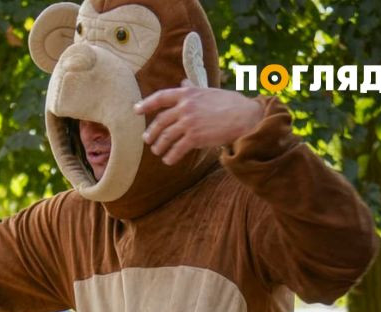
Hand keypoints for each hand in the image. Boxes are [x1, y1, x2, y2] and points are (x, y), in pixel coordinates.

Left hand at [135, 81, 263, 165]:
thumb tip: (183, 83)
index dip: (146, 104)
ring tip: (158, 152)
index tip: (136, 110)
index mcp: (187, 94)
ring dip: (159, 147)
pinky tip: (169, 161)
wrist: (245, 117)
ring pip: (165, 137)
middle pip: (159, 121)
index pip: (161, 97)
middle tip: (147, 140)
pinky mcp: (194, 137)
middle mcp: (185, 107)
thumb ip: (192, 89)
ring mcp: (189, 122)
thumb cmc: (229, 104)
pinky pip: (176, 150)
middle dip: (151, 133)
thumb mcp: (208, 91)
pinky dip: (170, 157)